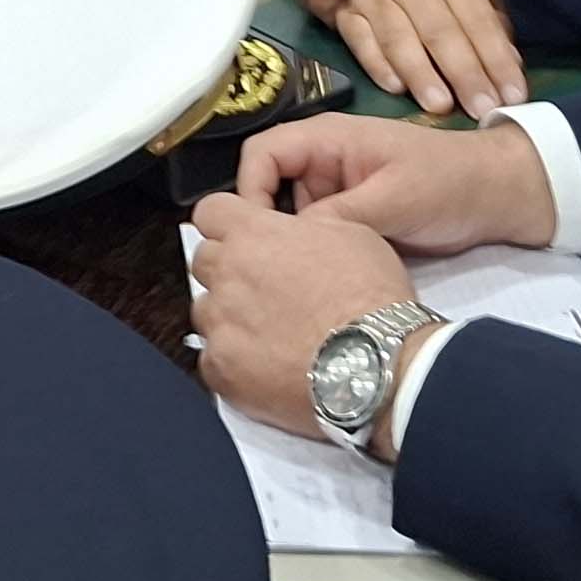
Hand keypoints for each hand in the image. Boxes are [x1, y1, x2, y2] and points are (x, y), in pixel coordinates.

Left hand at [188, 192, 418, 442]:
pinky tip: (264, 364)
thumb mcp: (350, 233)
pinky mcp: (222, 368)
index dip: (226, 223)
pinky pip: (210, 358)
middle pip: (203, 260)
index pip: (210, 212)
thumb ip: (305, 226)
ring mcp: (221, 323)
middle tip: (263, 288)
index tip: (240, 236)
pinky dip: (231, 360)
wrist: (377, 364)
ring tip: (268, 332)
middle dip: (227, 269)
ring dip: (228, 316)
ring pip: (204, 310)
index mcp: (255, 234)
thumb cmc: (370, 300)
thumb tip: (292, 232)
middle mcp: (229, 274)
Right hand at [231, 113, 559, 253]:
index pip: (262, 154)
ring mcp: (336, 192)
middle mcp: (323, 163)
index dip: (250, 189)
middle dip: (268, 226)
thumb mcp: (395, 198)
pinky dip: (315, 254)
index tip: (259, 235)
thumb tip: (290, 242)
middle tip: (274, 268)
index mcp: (328, 139)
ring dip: (293, 245)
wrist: (496, 199)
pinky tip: (320, 281)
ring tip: (297, 280)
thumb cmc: (448, 183)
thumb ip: (341, 216)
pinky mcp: (350, 219)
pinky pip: (316, 236)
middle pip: (268, 189)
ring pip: (290, 218)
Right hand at [336, 0, 527, 118]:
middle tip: (481, 109)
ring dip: (420, 73)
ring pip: (400, 37)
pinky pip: (359, 38)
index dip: (497, 61)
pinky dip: (376, 63)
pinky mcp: (347, 10)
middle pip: (441, 32)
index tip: (513, 96)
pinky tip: (394, 87)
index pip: (479, 22)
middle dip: (464, 74)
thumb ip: (492, 24)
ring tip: (440, 105)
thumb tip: (513, 64)